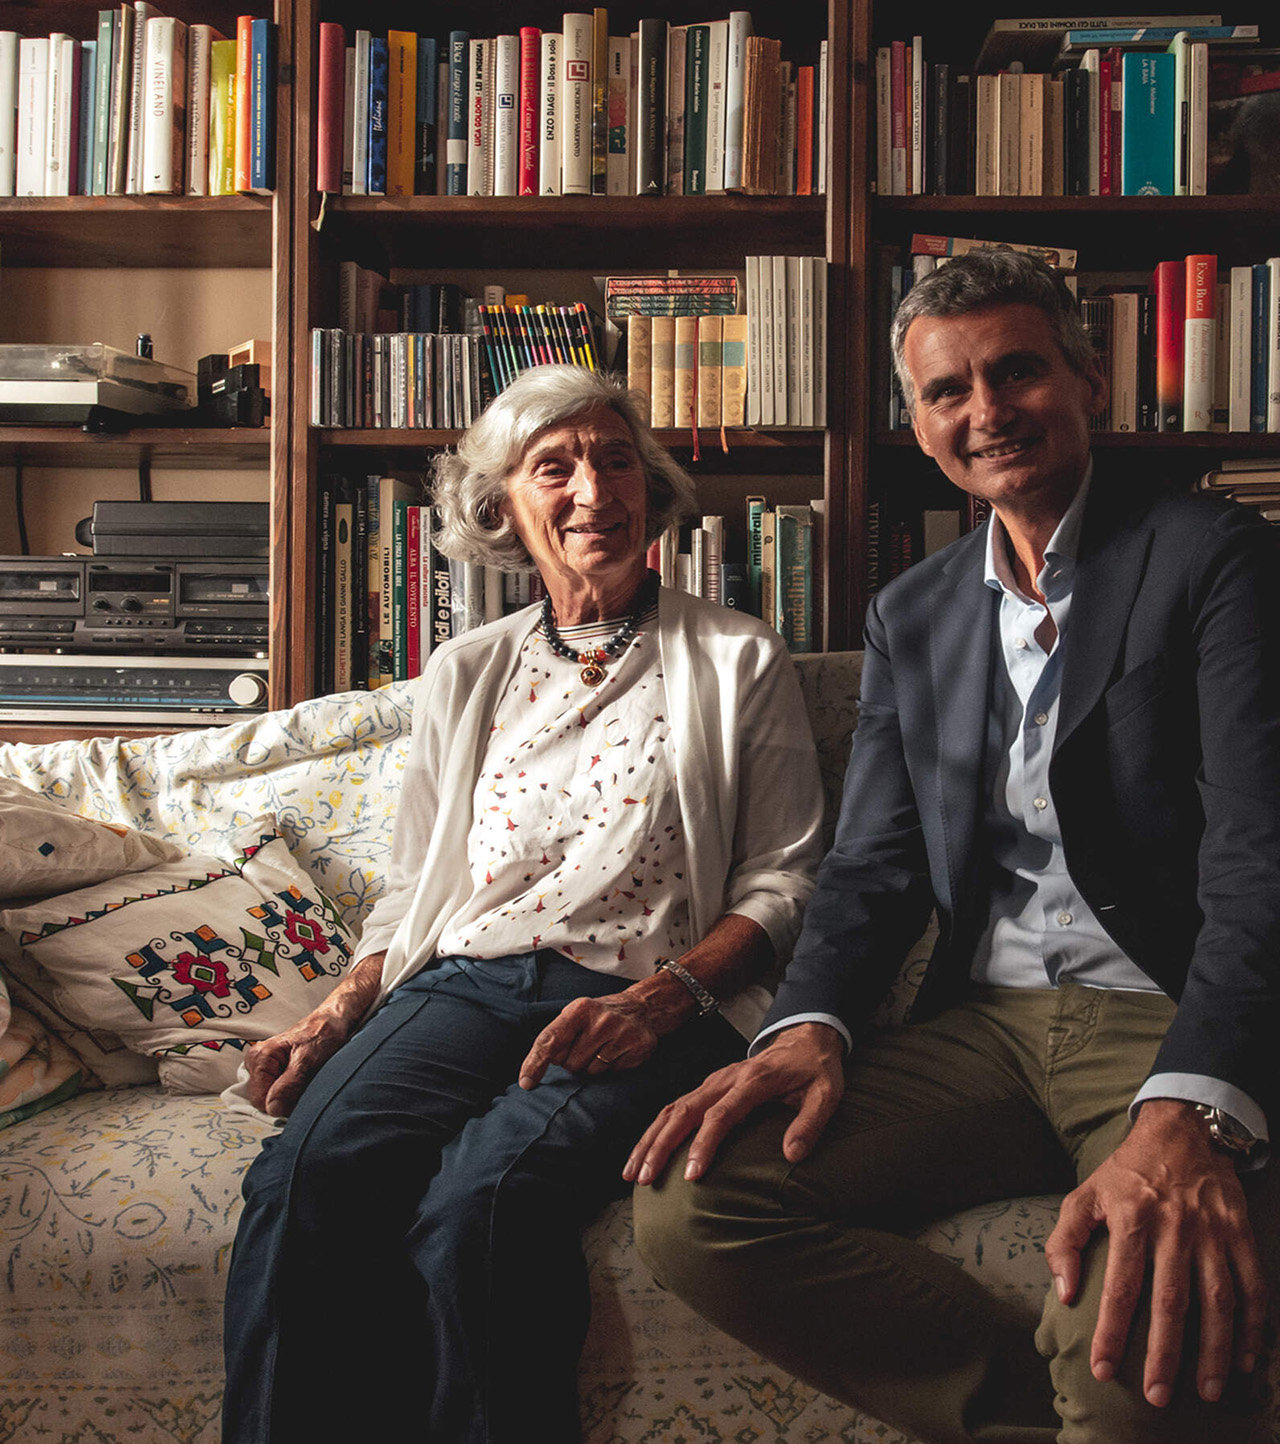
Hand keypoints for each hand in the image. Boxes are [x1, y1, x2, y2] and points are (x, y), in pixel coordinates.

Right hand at [244, 1010, 353, 1117]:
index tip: (301, 1098)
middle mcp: (257, 1065)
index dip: (281, 1104)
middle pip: (266, 1102)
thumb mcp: (309, 1059)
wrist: (335, 1022)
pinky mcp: (278, 1075)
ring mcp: (267, 1071)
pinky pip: (283, 1096)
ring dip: (294, 1098)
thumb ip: (290, 1084)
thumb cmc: (323, 1032)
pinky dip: (297, 1094)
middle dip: (288, 1101)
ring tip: (310, 1081)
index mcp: (258, 1058)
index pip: (260, 1100)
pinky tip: (308, 1083)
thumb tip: (274, 1108)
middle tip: (308, 1086)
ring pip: (276, 1101)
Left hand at [518, 990, 661, 1088]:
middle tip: (585, 1045)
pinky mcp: (639, 1048)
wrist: (641, 1009)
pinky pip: (612, 1074)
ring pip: (591, 1072)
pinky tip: (616, 1052)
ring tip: (601, 1048)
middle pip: (570, 1064)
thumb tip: (532, 1073)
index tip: (526, 1083)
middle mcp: (601, 1021)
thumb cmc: (597, 1016)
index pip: (550, 1041)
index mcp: (579, 1010)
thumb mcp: (574, 1016)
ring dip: (591, 1066)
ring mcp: (622, 1034)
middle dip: (573, 1061)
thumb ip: (554, 1038)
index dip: (535, 1063)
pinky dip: (610, 1068)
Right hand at [622, 1021, 844, 1185]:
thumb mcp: (826, 1093)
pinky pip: (675, 1107)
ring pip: (672, 1109)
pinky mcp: (709, 1087)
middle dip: (660, 1146)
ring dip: (650, 1139)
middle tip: (645, 1179)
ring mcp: (714, 1081)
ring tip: (632, 1172)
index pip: (721, 1115)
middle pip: (684, 1112)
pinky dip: (656, 1130)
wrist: (806, 1036)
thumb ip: (810, 1123)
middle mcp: (725, 1079)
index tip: (692, 1175)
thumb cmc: (815, 1069)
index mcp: (753, 1081)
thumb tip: (791, 1156)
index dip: (704, 1145)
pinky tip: (644, 1152)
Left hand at [1044, 1099, 1266, 1408]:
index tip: (1104, 1370)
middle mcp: (1174, 1225)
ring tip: (1208, 1391)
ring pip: (1217, 1299)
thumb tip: (1064, 1293)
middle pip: (1171, 1300)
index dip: (1113, 1331)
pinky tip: (1247, 1359)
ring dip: (1215, 1350)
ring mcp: (1211, 1230)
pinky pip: (1251, 1284)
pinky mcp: (1239, 1230)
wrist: (1180, 1130)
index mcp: (1132, 1217)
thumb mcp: (1084, 1195)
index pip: (1121, 1285)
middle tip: (1158, 1397)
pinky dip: (1252, 1325)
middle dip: (1165, 1354)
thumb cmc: (1125, 1172)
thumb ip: (1065, 1241)